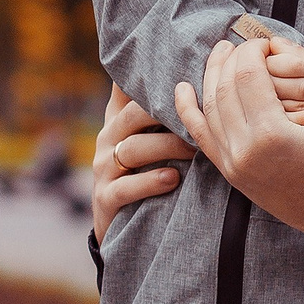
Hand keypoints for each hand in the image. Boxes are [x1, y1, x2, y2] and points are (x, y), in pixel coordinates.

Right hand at [92, 85, 193, 243]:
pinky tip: (172, 179)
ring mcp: (103, 169)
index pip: (125, 90)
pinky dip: (150, 182)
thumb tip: (193, 83)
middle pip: (133, 116)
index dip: (147, 79)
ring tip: (194, 151)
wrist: (119, 227)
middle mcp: (107, 139)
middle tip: (199, 119)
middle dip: (168, 114)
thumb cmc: (143, 174)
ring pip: (133, 149)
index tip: (181, 76)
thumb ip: (160, 115)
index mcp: (117, 120)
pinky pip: (125, 187)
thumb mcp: (146, 141)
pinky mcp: (105, 198)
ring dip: (167, 147)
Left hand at [175, 39, 303, 241]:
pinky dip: (188, 110)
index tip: (261, 42)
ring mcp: (232, 163)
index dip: (253, 50)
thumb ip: (303, 79)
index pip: (249, 75)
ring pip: (209, 108)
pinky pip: (201, 136)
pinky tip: (183, 88)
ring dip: (211, 76)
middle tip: (238, 44)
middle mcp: (244, 149)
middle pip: (224, 87)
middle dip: (231, 59)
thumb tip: (276, 43)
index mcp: (272, 133)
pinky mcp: (228, 172)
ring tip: (219, 55)